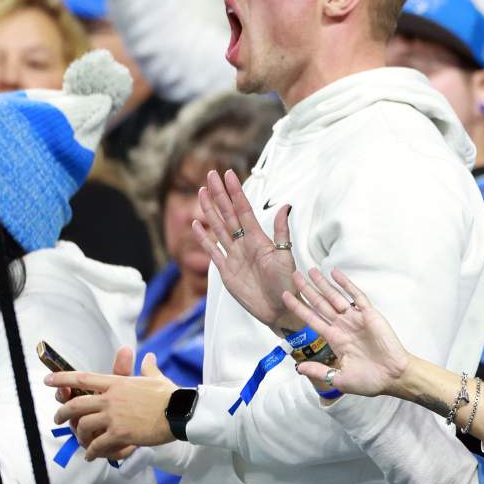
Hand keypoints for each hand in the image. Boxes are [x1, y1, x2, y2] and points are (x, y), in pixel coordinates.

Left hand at [47, 353, 175, 460]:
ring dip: (79, 435)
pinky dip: (92, 452)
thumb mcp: (157, 378)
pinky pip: (97, 445)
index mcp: (118, 384)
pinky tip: (92, 456)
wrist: (180, 412)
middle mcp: (111, 399)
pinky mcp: (120, 434)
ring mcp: (114, 417)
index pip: (84, 378)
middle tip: (58, 418)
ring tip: (81, 441)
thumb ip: (148, 368)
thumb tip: (149, 357)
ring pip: (83, 426)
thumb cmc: (170, 394)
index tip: (48, 380)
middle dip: (62, 413)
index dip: (63, 378)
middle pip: (75, 404)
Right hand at [193, 169, 299, 334]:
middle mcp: (244, 244)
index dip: (235, 192)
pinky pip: (213, 252)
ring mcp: (234, 257)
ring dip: (209, 211)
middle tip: (211, 174)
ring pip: (218, 228)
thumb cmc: (287, 284)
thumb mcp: (285, 256)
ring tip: (202, 192)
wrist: (280, 309)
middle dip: (219, 195)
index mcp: (258, 239)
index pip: (243, 210)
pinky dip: (203, 238)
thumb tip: (286, 206)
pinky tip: (196, 224)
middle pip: (228, 214)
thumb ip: (280, 232)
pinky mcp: (226, 272)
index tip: (229, 174)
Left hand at [282, 268, 410, 397]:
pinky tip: (336, 274)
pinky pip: (356, 296)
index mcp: (335, 340)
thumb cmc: (369, 380)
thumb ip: (320, 371)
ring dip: (324, 284)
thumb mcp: (339, 379)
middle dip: (307, 290)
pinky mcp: (369, 314)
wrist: (393, 377)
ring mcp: (356, 319)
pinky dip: (346, 284)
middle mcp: (343, 326)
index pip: (312, 319)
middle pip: (320, 304)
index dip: (298, 307)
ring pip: (335, 297)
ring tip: (311, 270)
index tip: (285, 296)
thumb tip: (298, 368)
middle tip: (294, 275)